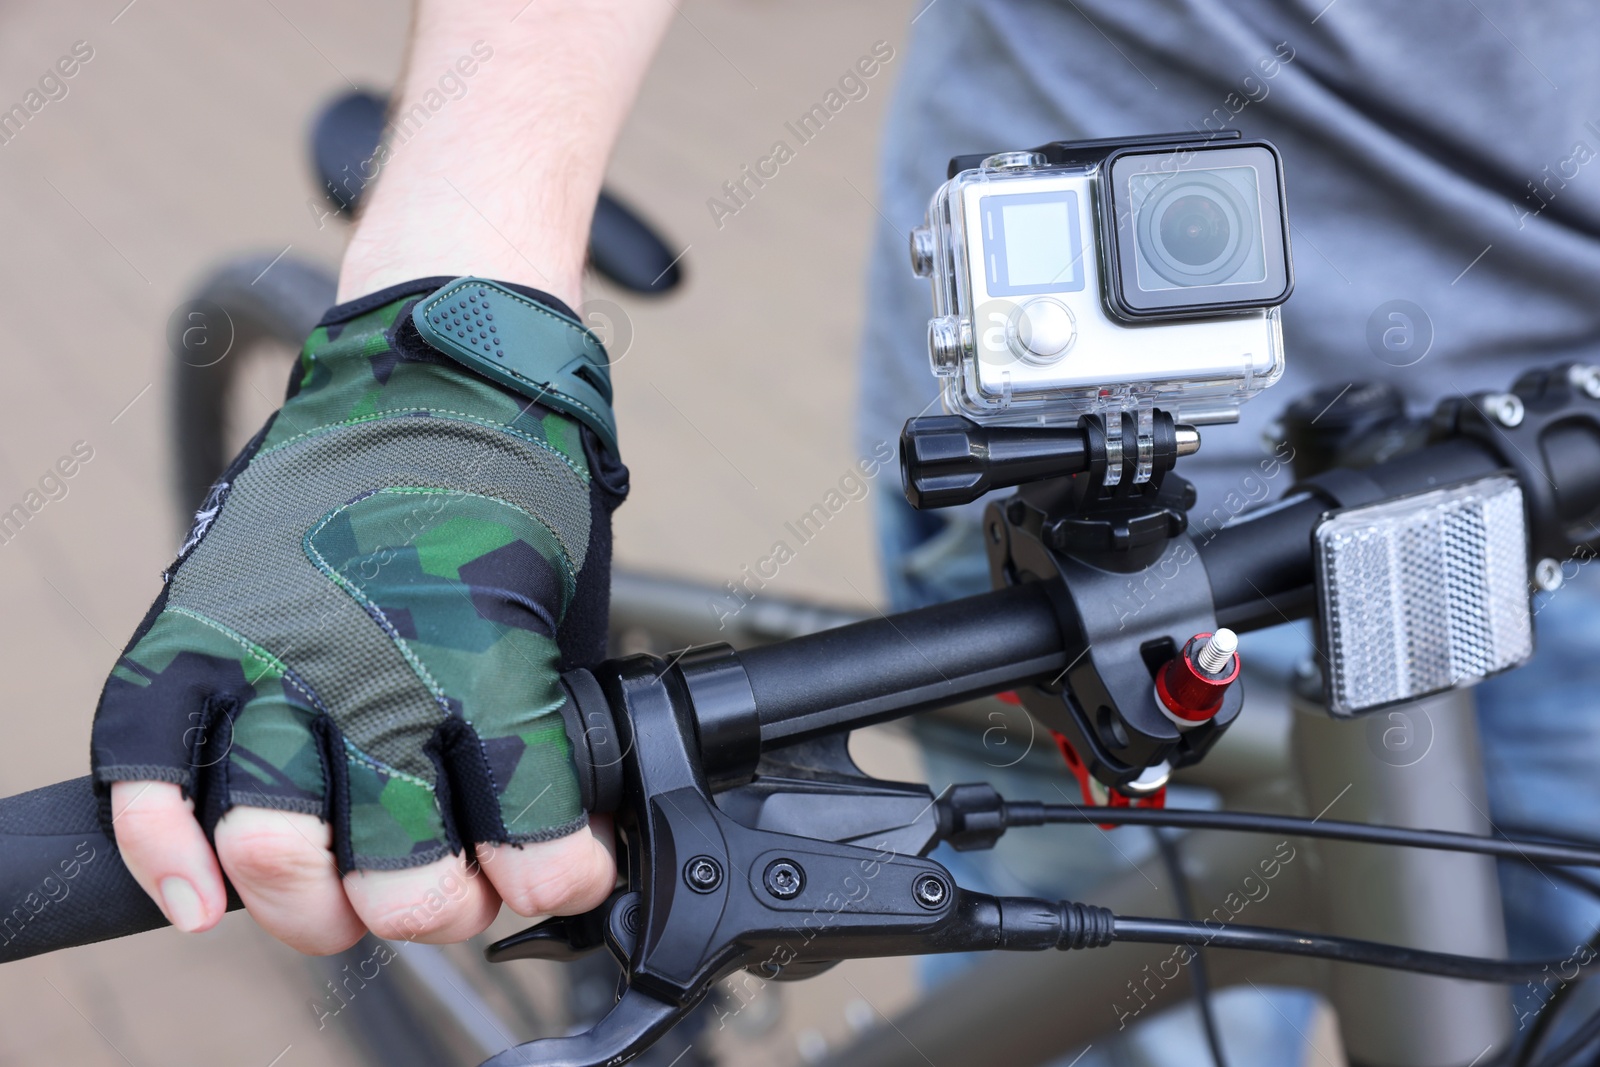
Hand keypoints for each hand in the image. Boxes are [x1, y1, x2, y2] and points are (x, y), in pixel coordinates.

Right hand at [93, 280, 625, 951]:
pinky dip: (160, 847)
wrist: (436, 368)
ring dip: (312, 907)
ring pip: (273, 845)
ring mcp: (278, 649)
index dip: (556, 879)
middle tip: (445, 891)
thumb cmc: (514, 490)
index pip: (530, 837)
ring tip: (339, 901)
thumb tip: (552, 830)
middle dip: (434, 911)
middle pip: (394, 873)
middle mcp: (377, 665)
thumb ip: (552, 724)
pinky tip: (195, 893)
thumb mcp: (570, 608)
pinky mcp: (201, 625)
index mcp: (490, 657)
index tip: (562, 871)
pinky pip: (145, 763)